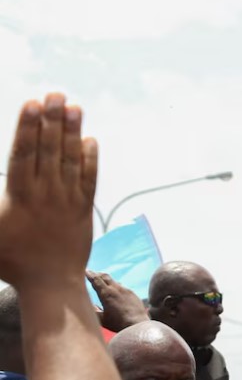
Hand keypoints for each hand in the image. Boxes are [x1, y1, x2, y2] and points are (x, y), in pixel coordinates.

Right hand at [0, 95, 96, 287]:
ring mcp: (67, 199)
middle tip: (56, 94)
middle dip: (52, 120)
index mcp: (20, 196)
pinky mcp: (84, 210)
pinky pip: (89, 179)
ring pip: (71, 159)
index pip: (24, 153)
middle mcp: (46, 192)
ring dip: (72, 131)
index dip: (28, 127)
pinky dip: (90, 159)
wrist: (50, 285)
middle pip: (49, 149)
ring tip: (75, 107)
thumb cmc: (12, 262)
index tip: (33, 103)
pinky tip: (91, 140)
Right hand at [86, 270, 148, 329]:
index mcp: (106, 294)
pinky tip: (114, 289)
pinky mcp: (132, 293)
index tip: (86, 271)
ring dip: (107, 279)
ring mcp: (125, 290)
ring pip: (114, 281)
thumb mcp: (101, 319)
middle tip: (92, 273)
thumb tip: (86, 303)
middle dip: (97, 274)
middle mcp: (116, 289)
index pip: (96, 280)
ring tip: (102, 280)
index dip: (90, 275)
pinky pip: (122, 286)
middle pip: (105, 277)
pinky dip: (115, 285)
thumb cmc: (117, 323)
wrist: (137, 324)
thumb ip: (93, 310)